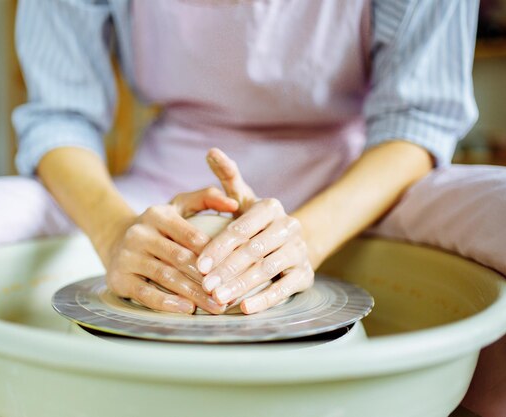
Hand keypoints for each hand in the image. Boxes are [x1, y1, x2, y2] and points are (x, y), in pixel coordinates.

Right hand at [106, 187, 237, 313]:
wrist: (115, 240)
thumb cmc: (159, 226)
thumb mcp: (179, 205)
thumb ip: (207, 198)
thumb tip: (234, 204)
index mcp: (158, 215)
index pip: (191, 235)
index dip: (214, 253)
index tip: (233, 269)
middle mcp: (140, 233)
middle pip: (180, 258)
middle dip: (207, 278)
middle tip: (228, 293)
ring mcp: (128, 256)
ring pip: (165, 277)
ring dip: (193, 293)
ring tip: (214, 306)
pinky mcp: (119, 278)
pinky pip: (145, 293)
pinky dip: (167, 303)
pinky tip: (187, 309)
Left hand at [199, 148, 314, 313]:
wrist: (291, 243)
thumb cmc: (255, 223)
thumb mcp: (242, 200)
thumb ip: (227, 177)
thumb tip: (211, 151)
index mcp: (270, 207)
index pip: (241, 228)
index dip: (219, 247)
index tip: (199, 263)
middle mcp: (289, 227)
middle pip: (253, 250)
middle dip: (227, 269)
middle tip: (205, 286)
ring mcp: (299, 251)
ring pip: (268, 269)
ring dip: (242, 285)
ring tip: (219, 298)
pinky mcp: (306, 275)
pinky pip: (285, 288)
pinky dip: (265, 299)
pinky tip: (245, 308)